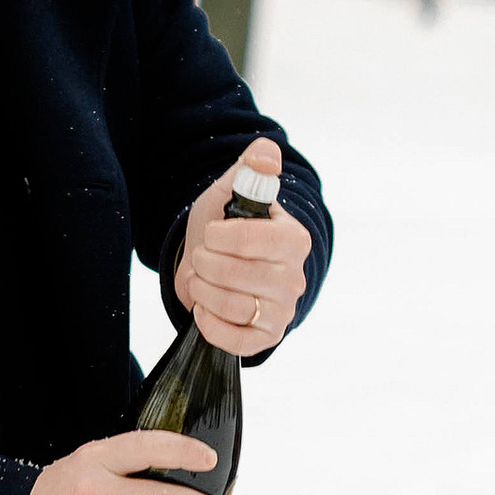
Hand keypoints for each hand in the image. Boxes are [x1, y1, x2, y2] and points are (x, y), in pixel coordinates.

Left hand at [175, 137, 309, 355]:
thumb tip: (265, 152)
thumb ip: (250, 171)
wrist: (214, 269)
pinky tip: (203, 307)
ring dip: (203, 291)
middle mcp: (294, 278)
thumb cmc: (224, 230)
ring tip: (200, 279)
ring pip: (234, 306)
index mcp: (292, 239)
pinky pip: (237, 341)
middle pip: (238, 275)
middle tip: (201, 257)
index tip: (210, 232)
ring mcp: (282, 311)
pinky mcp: (266, 338)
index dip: (219, 236)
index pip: (253, 239)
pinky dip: (210, 324)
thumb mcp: (231, 193)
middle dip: (205, 263)